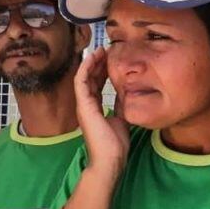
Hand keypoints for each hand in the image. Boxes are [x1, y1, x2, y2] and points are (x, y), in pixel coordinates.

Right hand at [74, 46, 129, 176]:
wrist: (110, 160)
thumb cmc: (115, 145)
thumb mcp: (121, 118)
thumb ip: (121, 105)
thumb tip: (127, 93)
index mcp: (95, 108)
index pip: (98, 84)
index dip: (104, 70)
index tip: (112, 58)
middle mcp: (87, 105)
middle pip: (91, 78)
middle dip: (98, 63)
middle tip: (107, 49)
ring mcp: (84, 105)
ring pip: (85, 77)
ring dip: (92, 62)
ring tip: (100, 49)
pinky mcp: (83, 106)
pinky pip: (82, 82)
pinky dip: (86, 68)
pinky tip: (93, 57)